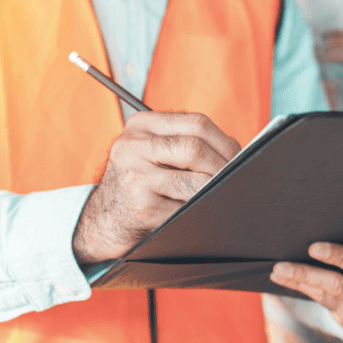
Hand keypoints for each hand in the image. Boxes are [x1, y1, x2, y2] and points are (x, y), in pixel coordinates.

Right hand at [72, 111, 240, 263]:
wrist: (104, 219)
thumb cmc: (139, 182)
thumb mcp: (152, 151)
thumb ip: (185, 143)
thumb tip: (238, 152)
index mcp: (140, 125)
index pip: (196, 123)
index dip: (225, 141)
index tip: (238, 157)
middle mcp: (132, 146)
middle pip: (195, 148)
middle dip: (223, 167)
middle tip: (235, 179)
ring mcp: (134, 177)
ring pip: (194, 181)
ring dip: (213, 190)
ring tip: (219, 195)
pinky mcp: (141, 207)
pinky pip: (185, 208)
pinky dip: (199, 211)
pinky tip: (199, 211)